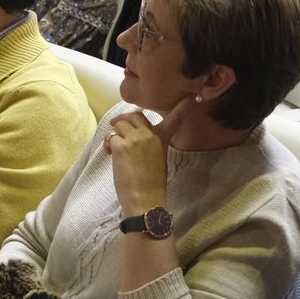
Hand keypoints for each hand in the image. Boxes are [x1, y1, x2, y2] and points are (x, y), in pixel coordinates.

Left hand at [105, 95, 194, 214]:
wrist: (145, 200)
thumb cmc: (152, 185)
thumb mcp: (159, 160)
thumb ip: (152, 145)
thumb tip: (135, 140)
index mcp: (162, 139)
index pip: (175, 119)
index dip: (183, 108)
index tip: (192, 98)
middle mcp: (150, 135)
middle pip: (134, 115)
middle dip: (124, 120)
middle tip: (117, 127)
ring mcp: (135, 139)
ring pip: (119, 124)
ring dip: (114, 133)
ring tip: (112, 148)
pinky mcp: (121, 146)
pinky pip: (110, 137)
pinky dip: (107, 144)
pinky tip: (109, 154)